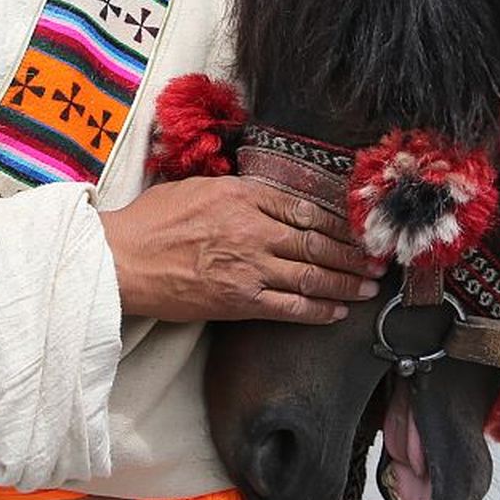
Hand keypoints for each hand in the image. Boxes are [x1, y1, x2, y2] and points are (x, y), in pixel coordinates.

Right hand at [99, 177, 384, 324]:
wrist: (122, 260)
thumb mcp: (198, 187)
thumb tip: (268, 195)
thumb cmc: (152, 220)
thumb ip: (238, 191)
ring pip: (311, 275)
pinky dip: (317, 311)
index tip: (356, 229)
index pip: (304, 207)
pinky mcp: (239, 301)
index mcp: (244, 196)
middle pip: (317, 242)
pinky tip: (336, 313)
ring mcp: (248, 268)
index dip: (337, 222)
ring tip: (367, 289)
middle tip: (377, 262)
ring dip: (345, 284)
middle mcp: (253, 230)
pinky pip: (289, 308)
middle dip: (352, 255)